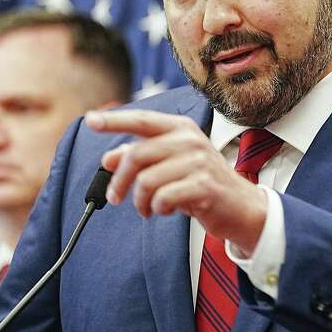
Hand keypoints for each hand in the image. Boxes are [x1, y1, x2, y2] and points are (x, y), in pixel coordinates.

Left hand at [85, 109, 267, 252]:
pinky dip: (157, 209)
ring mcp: (199, 162)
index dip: (114, 120)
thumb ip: (142, 157)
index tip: (90, 121)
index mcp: (181, 128)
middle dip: (119, 181)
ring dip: (140, 201)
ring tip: (147, 208)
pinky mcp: (204, 186)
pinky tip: (164, 210)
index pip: (142, 120)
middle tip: (114, 197)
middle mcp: (190, 140)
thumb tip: (109, 157)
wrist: (241, 206)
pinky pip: (163, 198)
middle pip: (137, 155)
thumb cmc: (202, 183)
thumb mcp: (171, 165)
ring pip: (147, 181)